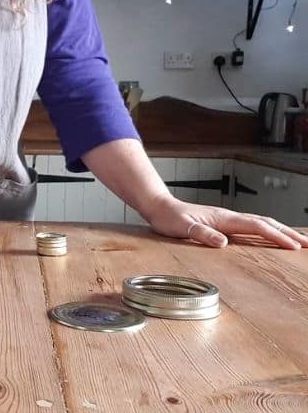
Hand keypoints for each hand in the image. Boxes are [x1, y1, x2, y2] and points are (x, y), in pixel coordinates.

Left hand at [145, 194, 307, 249]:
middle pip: (265, 223)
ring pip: (260, 223)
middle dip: (288, 233)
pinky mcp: (223, 223)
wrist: (160, 207)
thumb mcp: (182, 229)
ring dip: (281, 231)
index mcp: (223, 218)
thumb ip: (201, 235)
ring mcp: (227, 219)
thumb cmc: (169, 218)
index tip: (293, 246)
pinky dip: (267, 231)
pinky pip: (251, 227)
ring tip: (299, 241)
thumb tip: (223, 243)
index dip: (275, 236)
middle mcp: (229, 217)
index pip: (256, 227)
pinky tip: (271, 237)